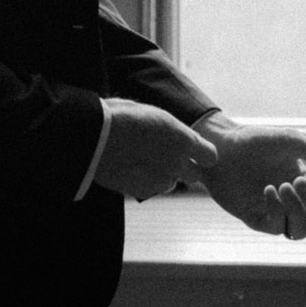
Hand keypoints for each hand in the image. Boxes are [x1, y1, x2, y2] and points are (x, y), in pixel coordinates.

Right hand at [93, 99, 218, 201]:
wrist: (95, 136)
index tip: (194, 151)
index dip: (202, 154)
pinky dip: (144, 182)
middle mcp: (177, 163)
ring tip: (141, 159)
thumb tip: (172, 131)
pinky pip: (150, 189)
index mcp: (183, 139)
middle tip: (165, 155)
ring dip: (162, 175)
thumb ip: (169, 129)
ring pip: (170, 183)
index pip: (210, 156)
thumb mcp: (153, 114)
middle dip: (183, 168)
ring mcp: (160, 180)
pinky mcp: (142, 192)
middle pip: (193, 175)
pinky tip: (129, 168)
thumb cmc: (122, 116)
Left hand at [195, 114, 305, 239]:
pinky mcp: (257, 219)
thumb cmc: (255, 141)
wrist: (221, 147)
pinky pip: (277, 227)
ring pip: (301, 230)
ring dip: (296, 211)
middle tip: (296, 180)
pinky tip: (268, 191)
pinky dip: (277, 211)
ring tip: (281, 186)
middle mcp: (294, 202)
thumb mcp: (290, 141)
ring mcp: (276, 212)